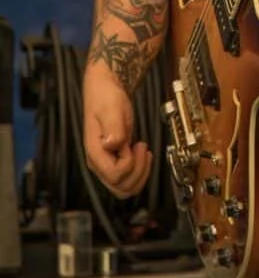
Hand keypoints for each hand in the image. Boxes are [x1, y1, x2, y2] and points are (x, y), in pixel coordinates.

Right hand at [82, 62, 151, 198]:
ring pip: (124, 187)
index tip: (136, 144)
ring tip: (144, 152)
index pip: (115, 175)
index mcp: (95, 152)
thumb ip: (113, 127)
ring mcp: (107, 162)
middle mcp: (99, 162)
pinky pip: (127, 177)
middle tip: (143, 149)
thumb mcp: (111, 108)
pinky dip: (139, 171)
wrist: (104, 90)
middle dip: (138, 173)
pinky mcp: (115, 159)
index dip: (130, 164)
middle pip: (120, 187)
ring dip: (140, 174)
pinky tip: (143, 153)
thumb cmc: (105, 97)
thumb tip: (113, 144)